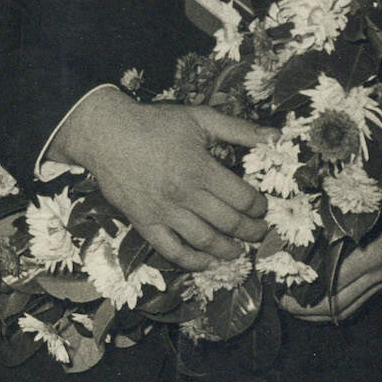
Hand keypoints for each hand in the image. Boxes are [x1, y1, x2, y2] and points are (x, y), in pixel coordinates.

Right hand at [49, 90, 269, 269]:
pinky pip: (171, 250)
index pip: (242, 198)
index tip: (263, 207)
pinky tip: (206, 262)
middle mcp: (185, 195)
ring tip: (240, 251)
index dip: (259, 206)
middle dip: (251, 231)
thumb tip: (275, 137)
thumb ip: (240, 129)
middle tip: (261, 233)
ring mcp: (164, 212)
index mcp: (201, 169)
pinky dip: (191, 261)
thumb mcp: (200, 118)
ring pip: (204, 240)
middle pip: (229, 222)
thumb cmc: (155, 123)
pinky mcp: (144, 223)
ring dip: (227, 250)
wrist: (106, 134)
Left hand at [280, 206, 381, 321]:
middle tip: (283, 304)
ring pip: (346, 310)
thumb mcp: (348, 211)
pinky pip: (356, 306)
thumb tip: (287, 243)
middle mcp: (379, 273)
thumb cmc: (374, 204)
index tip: (281, 292)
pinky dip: (335, 312)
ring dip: (319, 315)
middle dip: (307, 310)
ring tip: (296, 310)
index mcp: (370, 255)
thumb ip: (324, 229)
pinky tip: (317, 310)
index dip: (304, 293)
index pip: (331, 285)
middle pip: (337, 304)